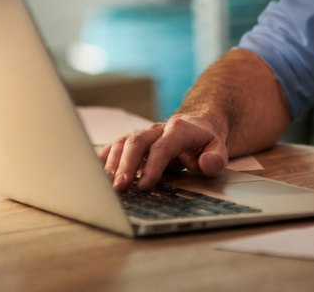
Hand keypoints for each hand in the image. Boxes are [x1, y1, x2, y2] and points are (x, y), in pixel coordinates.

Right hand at [99, 113, 228, 190]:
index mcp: (179, 129)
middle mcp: (157, 129)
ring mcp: (142, 135)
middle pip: (137, 142)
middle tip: (119, 188)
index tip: (146, 185)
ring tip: (104, 185)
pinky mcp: (132, 142)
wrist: (196, 127)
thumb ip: (216, 157)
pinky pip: (114, 147)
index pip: (164, 146)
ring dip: (112, 164)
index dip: (154, 165)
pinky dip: (103, 159)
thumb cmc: (204, 143)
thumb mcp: (218, 149)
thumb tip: (208, 164)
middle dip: (127, 165)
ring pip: (122, 143)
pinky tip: (94, 174)